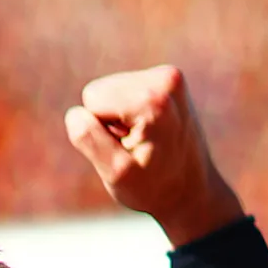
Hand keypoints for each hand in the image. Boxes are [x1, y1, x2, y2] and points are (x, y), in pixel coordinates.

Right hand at [64, 67, 244, 246]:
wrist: (191, 191)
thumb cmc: (153, 187)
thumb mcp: (117, 173)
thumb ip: (90, 141)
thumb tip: (75, 113)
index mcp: (154, 99)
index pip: (92, 99)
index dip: (100, 130)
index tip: (127, 148)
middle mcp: (167, 79)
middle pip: (99, 90)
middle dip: (108, 121)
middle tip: (134, 145)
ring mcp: (170, 77)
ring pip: (108, 90)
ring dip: (118, 118)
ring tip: (143, 139)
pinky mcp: (167, 79)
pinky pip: (122, 90)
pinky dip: (128, 112)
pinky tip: (149, 131)